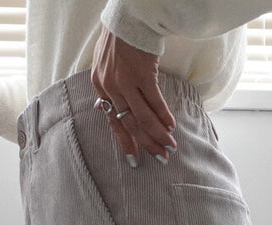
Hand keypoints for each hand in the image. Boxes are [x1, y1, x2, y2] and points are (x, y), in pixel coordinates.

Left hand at [91, 27, 176, 163]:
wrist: (129, 17)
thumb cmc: (119, 40)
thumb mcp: (104, 65)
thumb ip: (106, 88)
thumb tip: (102, 107)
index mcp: (100, 87)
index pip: (112, 122)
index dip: (125, 142)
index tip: (134, 160)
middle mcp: (110, 87)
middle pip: (129, 124)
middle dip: (146, 144)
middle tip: (159, 158)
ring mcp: (126, 81)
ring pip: (142, 117)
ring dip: (158, 134)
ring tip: (169, 146)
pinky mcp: (142, 74)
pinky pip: (154, 101)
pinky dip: (163, 116)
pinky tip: (171, 126)